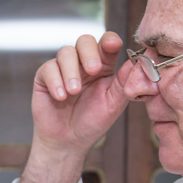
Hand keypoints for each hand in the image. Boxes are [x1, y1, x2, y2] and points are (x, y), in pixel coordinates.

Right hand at [32, 32, 133, 155]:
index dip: (109, 40)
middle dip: (89, 52)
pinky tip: (61, 97)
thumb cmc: (92, 121)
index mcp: (103, 66)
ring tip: (74, 92)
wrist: (68, 141)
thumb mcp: (113, 104)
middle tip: (93, 70)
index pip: (107, 44)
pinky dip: (55, 81)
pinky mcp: (45, 77)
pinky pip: (48, 68)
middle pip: (85, 41)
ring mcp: (63, 68)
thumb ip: (123, 83)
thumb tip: (136, 62)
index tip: (113, 45)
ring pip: (66, 52)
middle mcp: (83, 63)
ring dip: (71, 71)